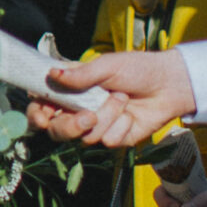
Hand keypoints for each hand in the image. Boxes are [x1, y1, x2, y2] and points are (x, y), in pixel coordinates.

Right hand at [31, 50, 196, 145]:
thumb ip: (79, 74)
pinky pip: (108, 140)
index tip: (43, 116)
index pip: (42, 106)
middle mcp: (79, 110)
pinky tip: (131, 114)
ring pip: (85, 137)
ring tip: (122, 99)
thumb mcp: (107, 66)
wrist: (170, 85)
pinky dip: (121, 125)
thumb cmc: (137, 69)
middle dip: (71, 126)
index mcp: (71, 90)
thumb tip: (53, 74)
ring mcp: (96, 126)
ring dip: (106, 117)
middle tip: (89, 116)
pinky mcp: (114, 138)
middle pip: (57, 130)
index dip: (37, 114)